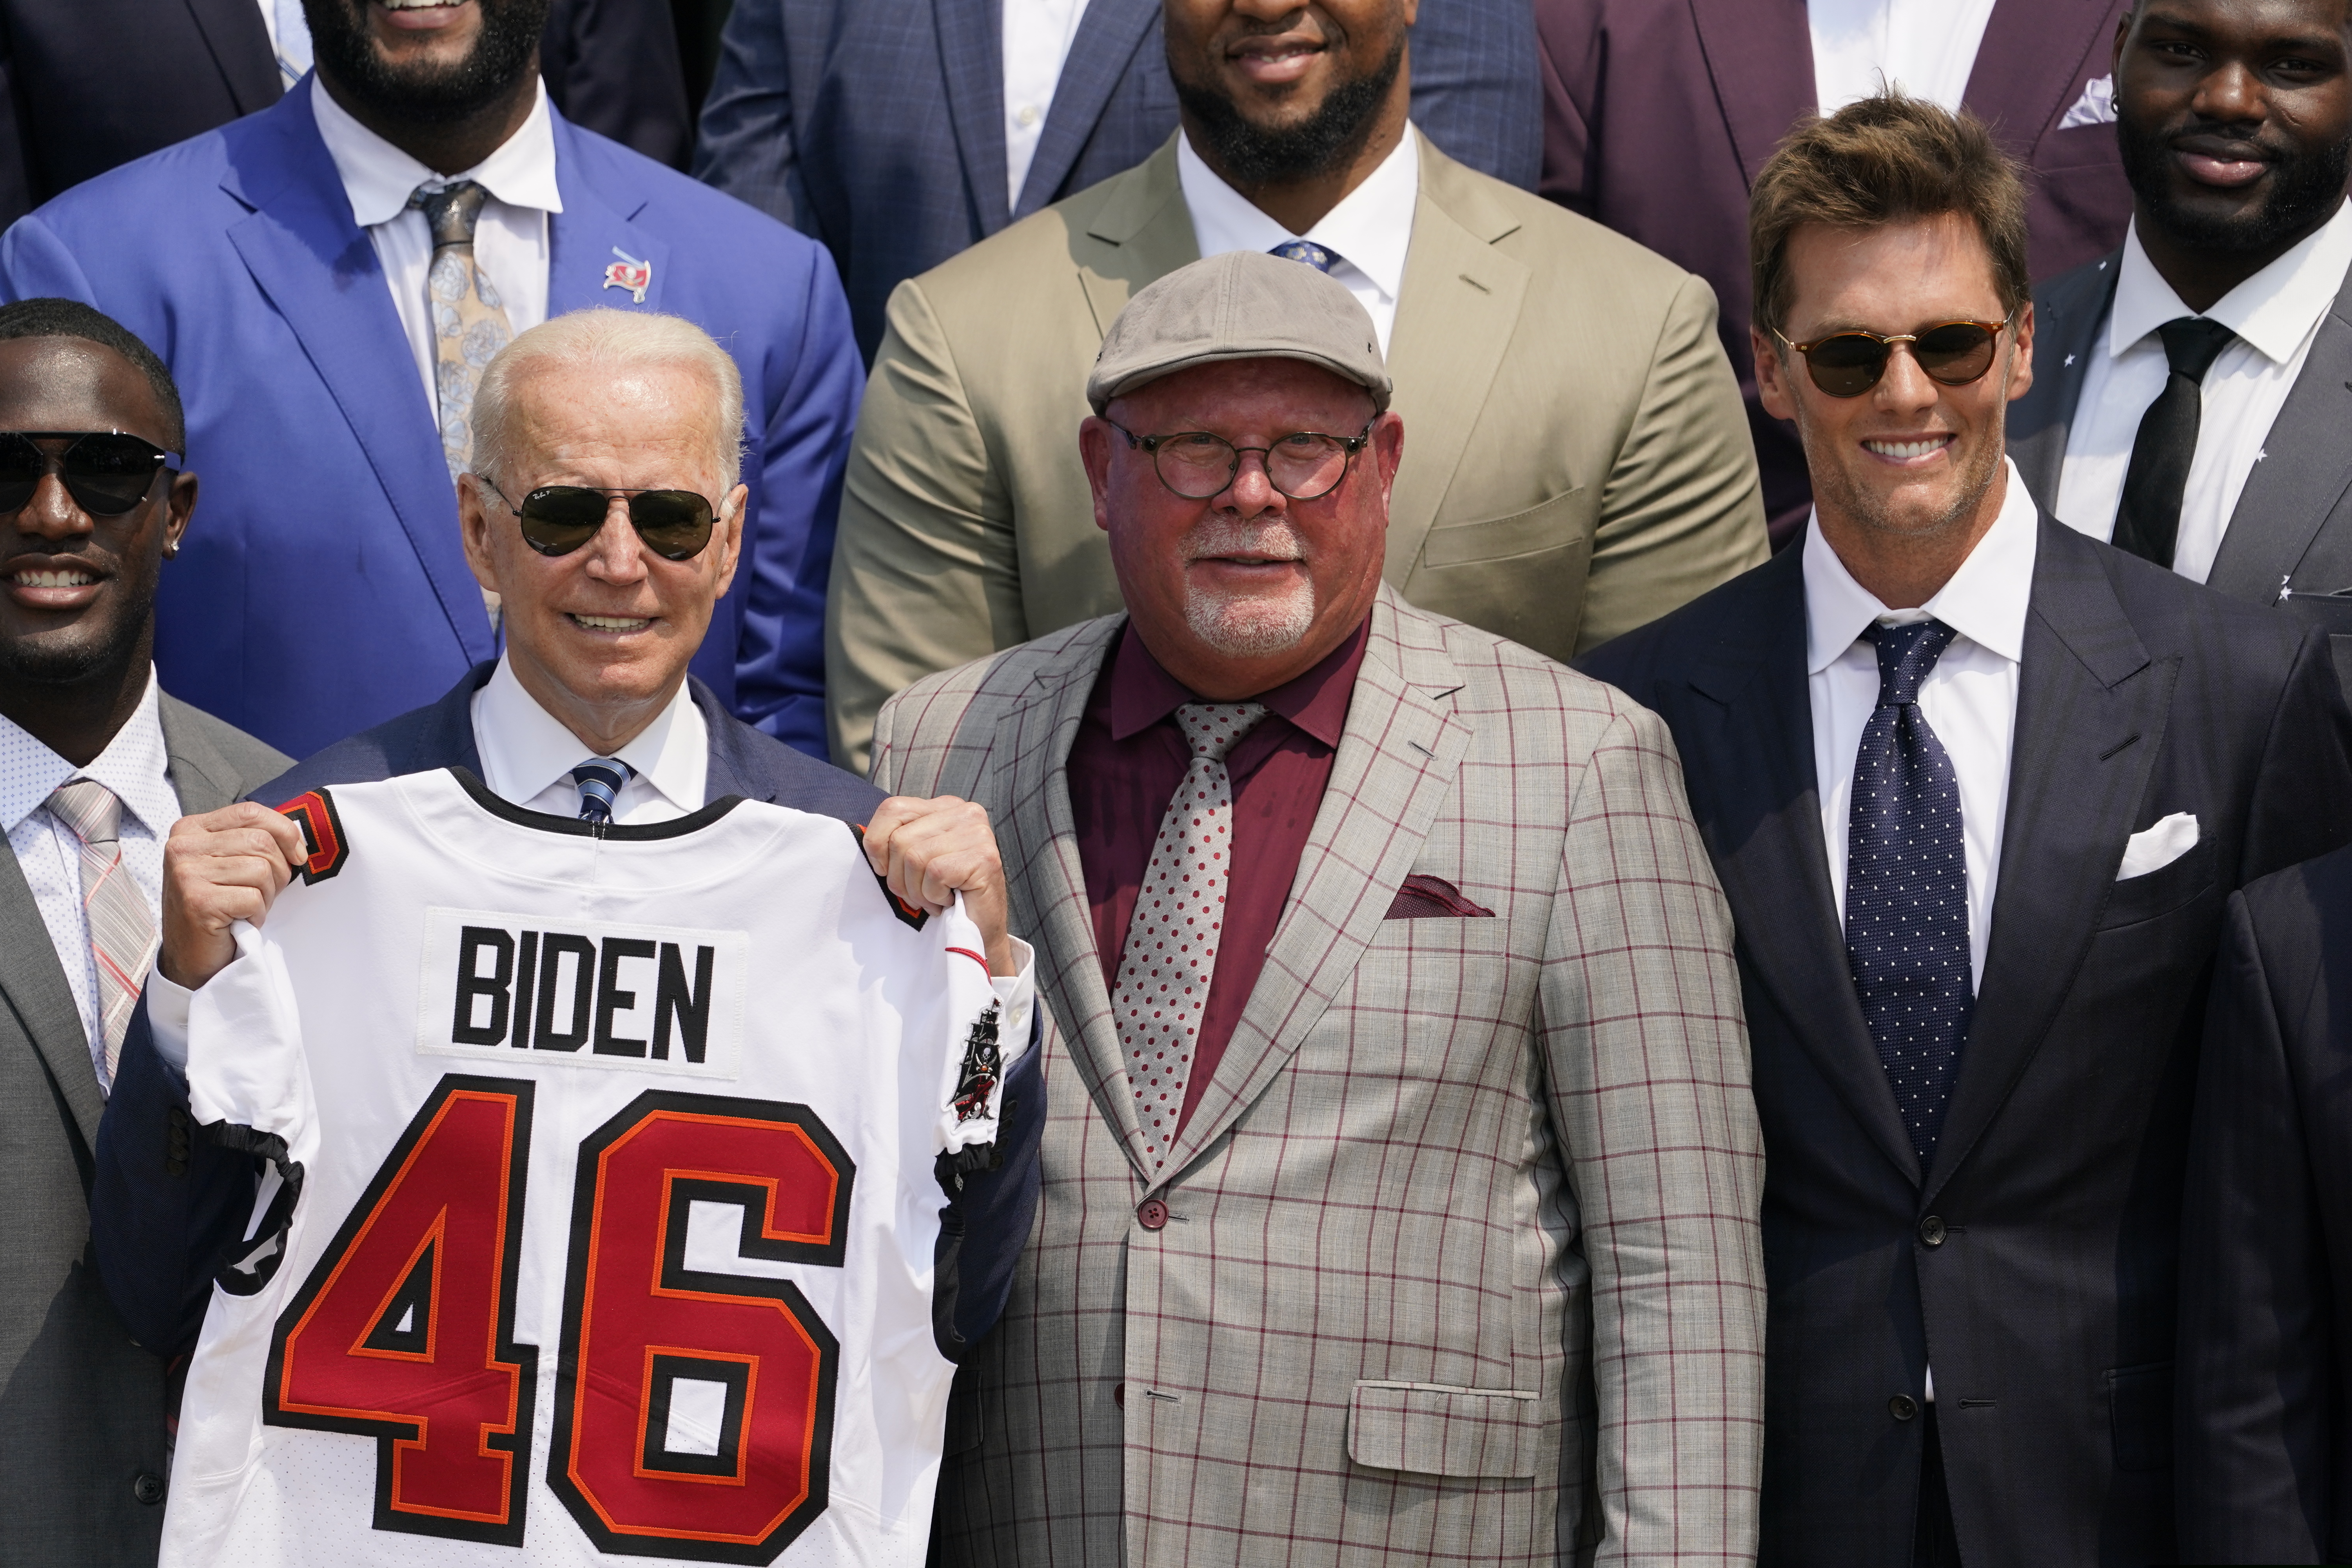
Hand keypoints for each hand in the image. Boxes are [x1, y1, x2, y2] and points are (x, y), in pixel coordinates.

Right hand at [159, 803, 309, 989]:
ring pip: (261, 870)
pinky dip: (256, 913)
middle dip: (279, 869)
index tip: (297, 855)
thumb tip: (297, 834)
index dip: (284, 831)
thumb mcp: (229, 862)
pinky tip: (240, 921)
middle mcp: (182, 847)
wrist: (190, 955)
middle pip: (261, 842)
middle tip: (266, 892)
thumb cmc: (218, 906)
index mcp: (191, 829)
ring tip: (247, 906)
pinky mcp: (197, 901)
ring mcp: (186, 874)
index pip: (250, 812)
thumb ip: (252, 841)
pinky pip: (253, 898)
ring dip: (267, 895)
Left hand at [862, 795, 1015, 976]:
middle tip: (919, 895)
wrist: (980, 932)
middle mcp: (964, 812)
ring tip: (935, 900)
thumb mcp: (914, 860)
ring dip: (918, 891)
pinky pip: (934, 874)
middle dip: (899, 877)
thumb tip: (868, 843)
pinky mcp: (984, 857)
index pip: (893, 809)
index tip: (886, 871)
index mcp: (944, 807)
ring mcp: (977, 833)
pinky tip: (949, 901)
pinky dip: (934, 896)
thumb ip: (897, 840)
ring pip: (915, 857)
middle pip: (900, 838)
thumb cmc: (944, 896)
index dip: (877, 843)